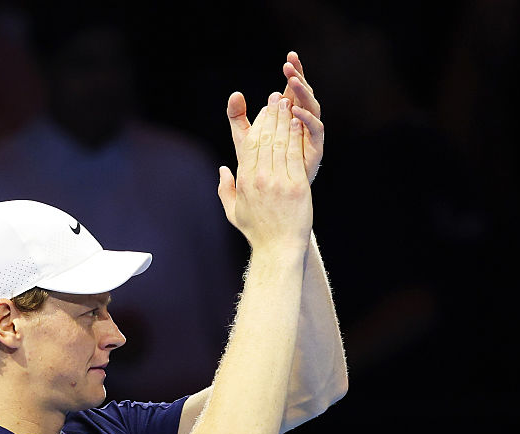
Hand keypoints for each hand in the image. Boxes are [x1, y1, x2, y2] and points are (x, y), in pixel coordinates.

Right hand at [217, 91, 311, 251]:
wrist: (278, 249)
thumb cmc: (257, 232)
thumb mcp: (234, 211)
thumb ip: (225, 189)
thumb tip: (222, 169)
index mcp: (245, 181)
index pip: (250, 145)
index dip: (257, 124)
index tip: (263, 111)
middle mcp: (260, 179)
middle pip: (265, 139)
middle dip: (271, 115)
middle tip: (276, 99)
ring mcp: (278, 182)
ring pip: (280, 143)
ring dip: (283, 120)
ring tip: (287, 104)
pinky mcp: (296, 187)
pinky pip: (294, 156)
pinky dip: (295, 136)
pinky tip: (297, 123)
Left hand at [222, 52, 323, 186]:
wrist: (273, 198)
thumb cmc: (260, 168)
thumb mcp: (244, 139)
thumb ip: (238, 117)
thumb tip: (235, 93)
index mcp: (288, 116)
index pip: (293, 89)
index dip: (293, 72)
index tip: (289, 57)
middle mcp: (302, 123)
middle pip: (305, 94)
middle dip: (300, 77)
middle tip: (292, 63)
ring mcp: (310, 136)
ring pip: (312, 107)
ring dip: (304, 93)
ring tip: (293, 80)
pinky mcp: (315, 150)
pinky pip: (316, 130)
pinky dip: (307, 119)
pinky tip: (296, 110)